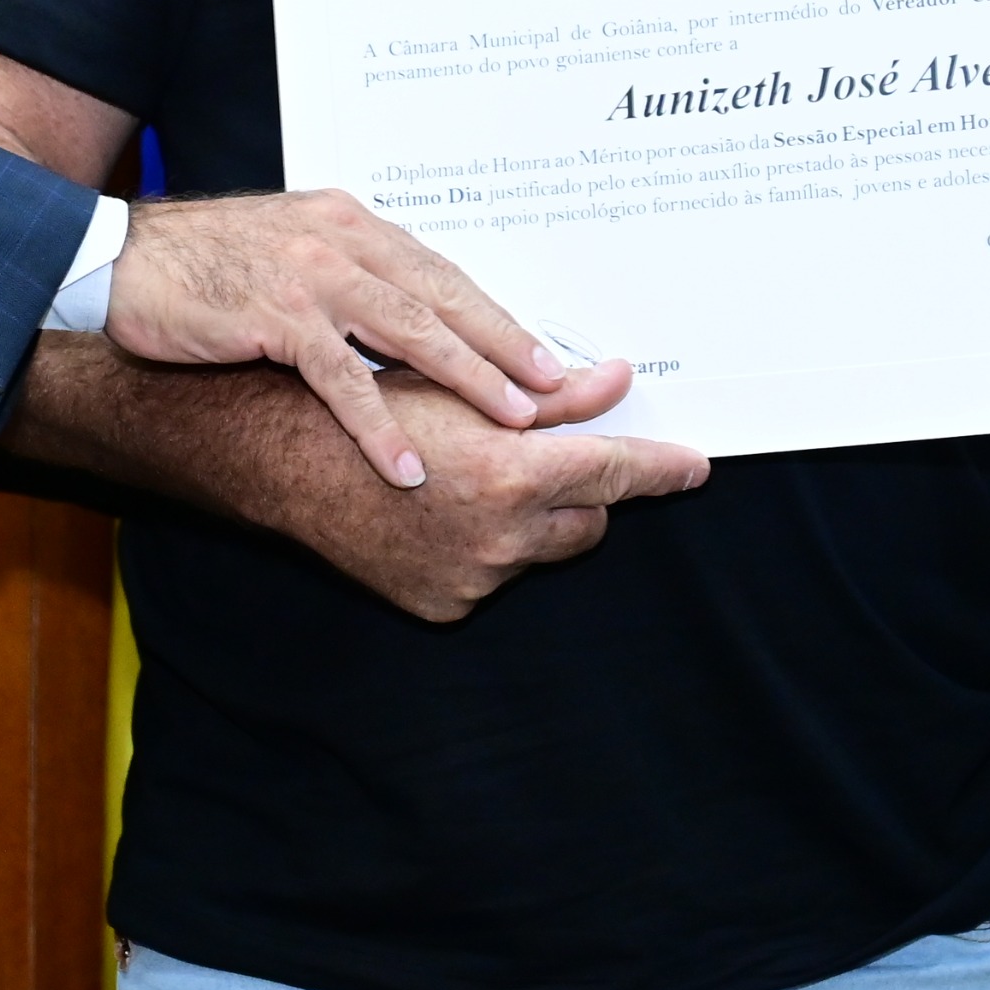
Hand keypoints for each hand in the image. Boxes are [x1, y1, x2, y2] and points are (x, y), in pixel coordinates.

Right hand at [105, 190, 564, 488]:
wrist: (119, 256)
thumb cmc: (205, 261)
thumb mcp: (292, 248)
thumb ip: (351, 273)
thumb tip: (412, 316)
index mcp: (354, 224)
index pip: (443, 273)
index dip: (497, 316)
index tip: (545, 355)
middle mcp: (343, 240)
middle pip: (444, 297)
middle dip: (507, 345)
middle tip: (558, 389)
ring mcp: (310, 276)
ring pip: (410, 330)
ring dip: (467, 379)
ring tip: (514, 423)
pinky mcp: (273, 316)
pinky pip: (339, 379)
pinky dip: (378, 424)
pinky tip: (407, 465)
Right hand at [263, 364, 711, 620]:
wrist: (295, 467)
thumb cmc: (379, 416)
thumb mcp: (469, 391)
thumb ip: (555, 398)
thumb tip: (613, 382)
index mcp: (514, 477)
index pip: (618, 474)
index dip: (662, 468)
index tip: (693, 467)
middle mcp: (502, 539)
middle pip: (590, 520)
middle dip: (580, 492)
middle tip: (538, 458)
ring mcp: (475, 581)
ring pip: (543, 549)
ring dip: (530, 521)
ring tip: (471, 482)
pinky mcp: (448, 606)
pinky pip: (496, 576)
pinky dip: (487, 549)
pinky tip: (443, 516)